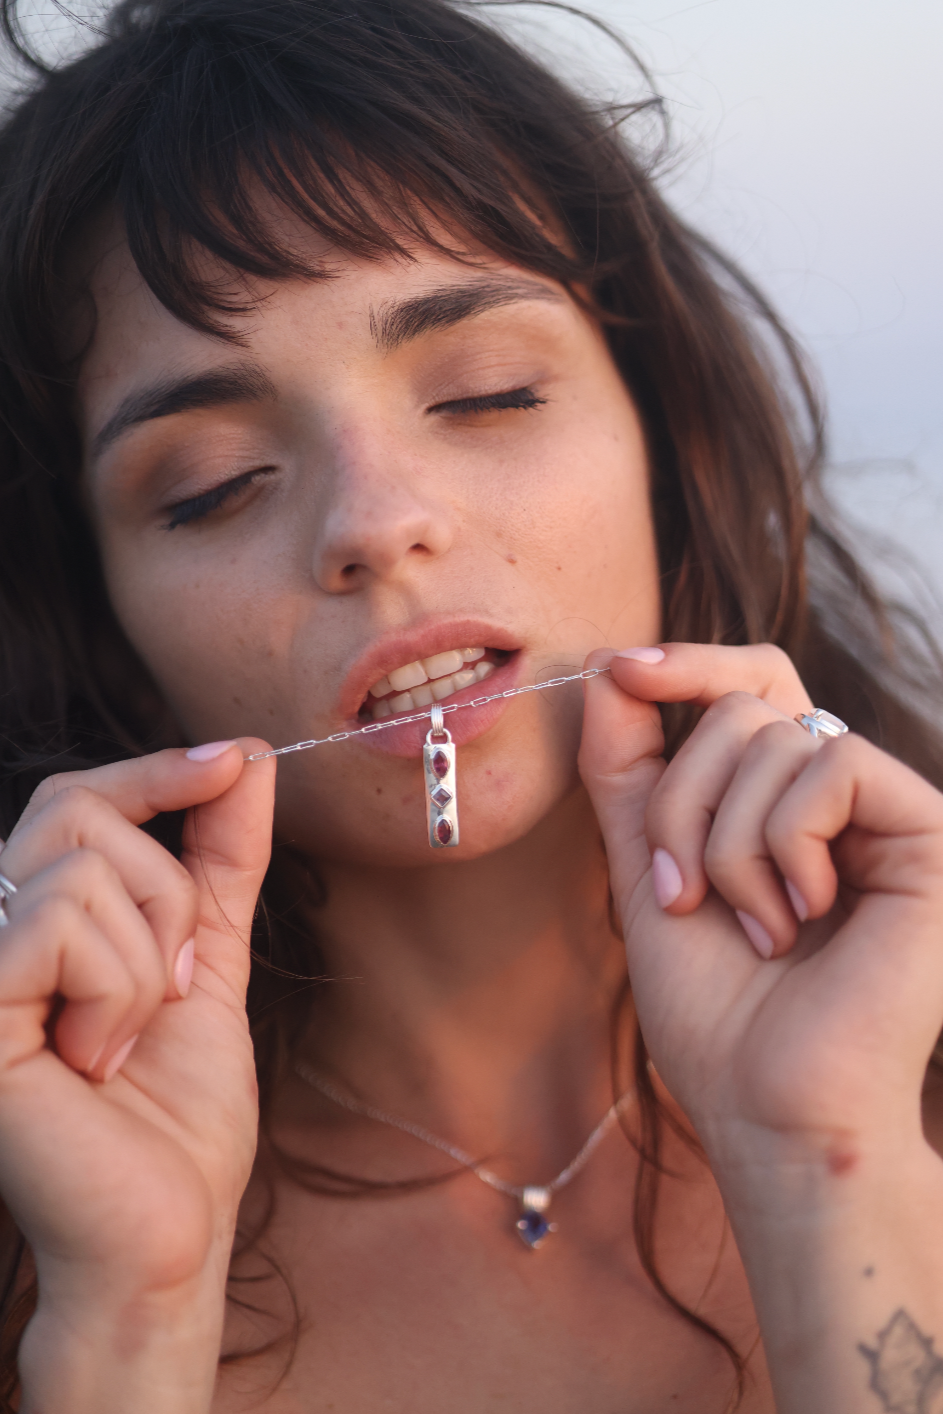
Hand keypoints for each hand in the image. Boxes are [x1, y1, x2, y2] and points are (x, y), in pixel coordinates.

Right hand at [0, 741, 273, 1318]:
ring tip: (125, 1041)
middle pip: (81, 812)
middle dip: (168, 891)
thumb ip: (222, 860)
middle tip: (175, 985)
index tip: (237, 758)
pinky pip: (61, 923)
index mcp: (39, 920)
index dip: (157, 768)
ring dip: (150, 960)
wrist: (166, 1226)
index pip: (79, 800)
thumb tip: (251, 757)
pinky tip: (95, 1062)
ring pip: (86, 869)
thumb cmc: (180, 1113)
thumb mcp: (213, 958)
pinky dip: (117, 990)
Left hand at [578, 642, 942, 1171]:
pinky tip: (803, 916)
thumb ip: (627, 767)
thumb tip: (608, 662)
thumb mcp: (647, 867)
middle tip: (683, 897)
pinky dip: (785, 844)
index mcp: (786, 799)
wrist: (771, 1109)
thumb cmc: (714, 1011)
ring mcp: (888, 811)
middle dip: (681, 802)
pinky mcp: (928, 831)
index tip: (617, 669)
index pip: (750, 685)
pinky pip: (832, 765)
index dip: (687, 662)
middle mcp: (844, 796)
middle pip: (742, 708)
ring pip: (774, 736)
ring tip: (755, 930)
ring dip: (728, 845)